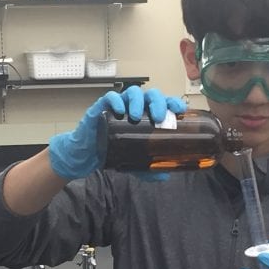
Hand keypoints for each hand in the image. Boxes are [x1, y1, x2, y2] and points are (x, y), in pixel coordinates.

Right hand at [49, 86, 186, 179]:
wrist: (88, 155)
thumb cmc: (113, 151)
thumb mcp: (135, 162)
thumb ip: (149, 169)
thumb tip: (164, 176)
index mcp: (147, 116)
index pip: (163, 104)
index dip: (173, 103)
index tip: (180, 110)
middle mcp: (135, 108)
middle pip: (150, 95)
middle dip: (158, 102)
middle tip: (159, 117)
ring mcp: (119, 106)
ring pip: (132, 92)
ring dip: (138, 101)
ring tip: (137, 116)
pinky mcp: (102, 107)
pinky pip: (110, 97)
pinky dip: (117, 100)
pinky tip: (121, 110)